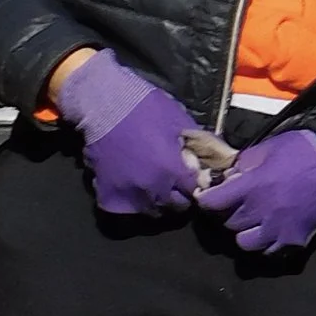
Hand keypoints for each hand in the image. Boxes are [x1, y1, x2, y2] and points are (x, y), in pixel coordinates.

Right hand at [55, 50, 203, 220]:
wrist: (103, 104)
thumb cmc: (144, 107)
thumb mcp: (180, 121)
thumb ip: (197, 144)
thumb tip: (212, 156)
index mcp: (172, 171)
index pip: (193, 192)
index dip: (196, 185)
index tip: (193, 180)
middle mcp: (152, 188)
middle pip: (173, 207)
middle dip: (179, 198)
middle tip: (176, 186)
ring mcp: (128, 193)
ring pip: (150, 211)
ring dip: (156, 203)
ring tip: (156, 188)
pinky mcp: (107, 192)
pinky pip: (124, 207)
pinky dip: (130, 202)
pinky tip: (133, 188)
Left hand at [201, 130, 315, 256]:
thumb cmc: (304, 152)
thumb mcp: (269, 148)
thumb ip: (244, 163)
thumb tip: (229, 175)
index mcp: (252, 187)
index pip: (212, 203)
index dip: (206, 200)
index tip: (207, 197)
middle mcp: (261, 213)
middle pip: (227, 223)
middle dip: (226, 214)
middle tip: (233, 205)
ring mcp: (277, 231)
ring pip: (244, 243)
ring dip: (244, 232)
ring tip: (251, 223)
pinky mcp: (294, 242)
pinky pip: (269, 253)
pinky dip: (265, 244)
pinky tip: (269, 232)